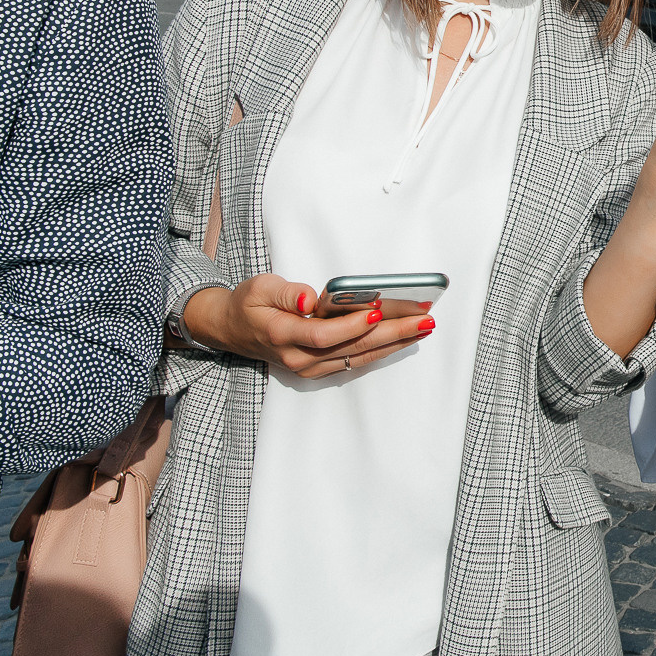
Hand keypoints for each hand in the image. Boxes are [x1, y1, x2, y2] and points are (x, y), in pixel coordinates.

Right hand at [180, 273, 433, 378]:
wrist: (232, 330)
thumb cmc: (248, 305)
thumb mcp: (259, 288)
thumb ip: (286, 293)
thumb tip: (310, 301)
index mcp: (281, 335)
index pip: (323, 334)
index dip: (352, 325)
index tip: (379, 310)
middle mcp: (298, 357)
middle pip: (351, 348)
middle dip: (391, 334)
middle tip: (423, 320)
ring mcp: (309, 367)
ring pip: (358, 358)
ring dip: (394, 343)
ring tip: (423, 327)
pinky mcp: (319, 368)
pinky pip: (355, 361)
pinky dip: (381, 349)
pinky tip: (404, 338)